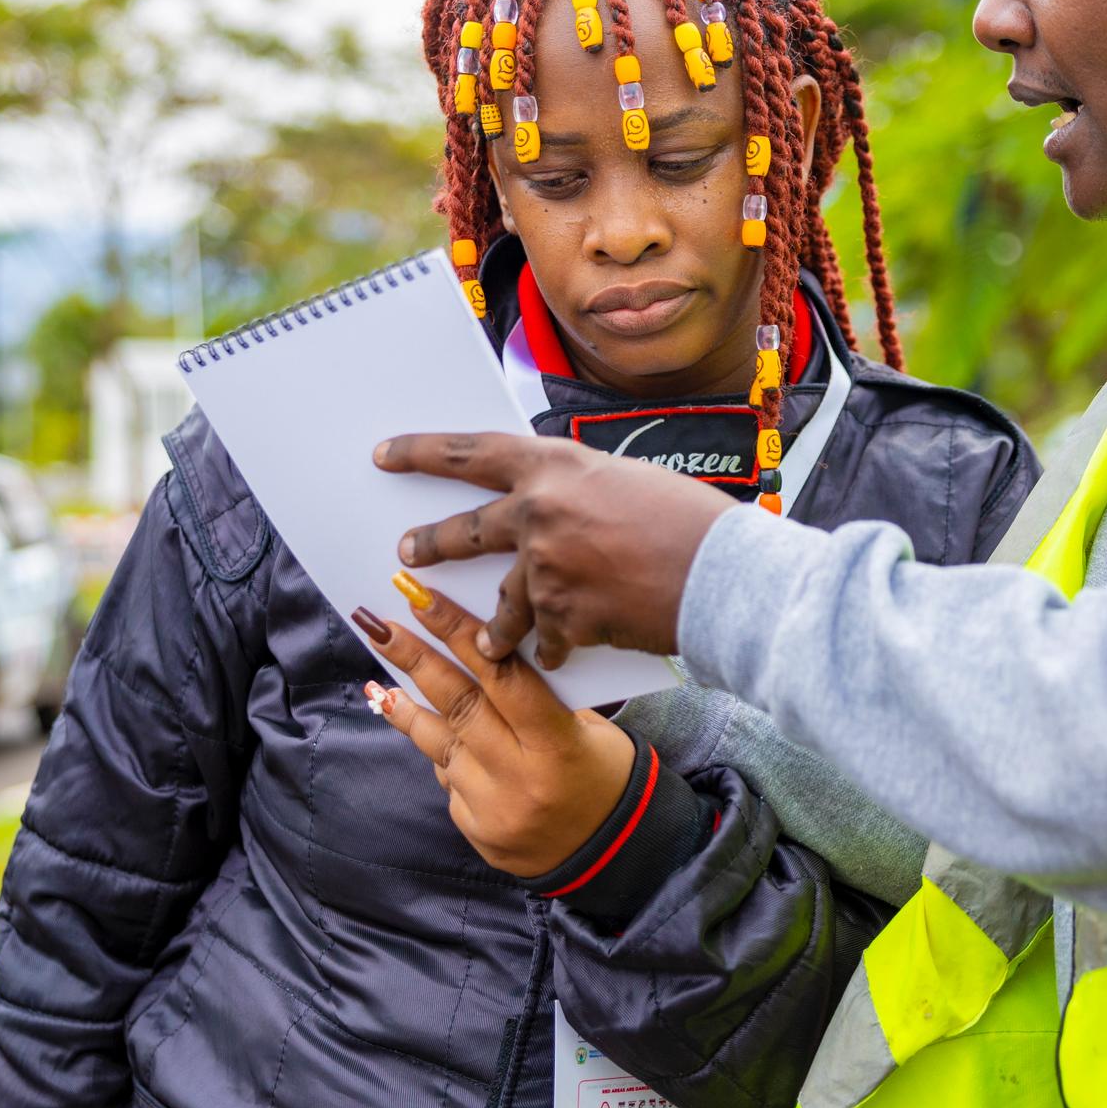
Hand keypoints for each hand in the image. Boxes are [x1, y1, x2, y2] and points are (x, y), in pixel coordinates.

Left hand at [356, 580, 636, 877]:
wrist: (612, 851)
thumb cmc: (606, 774)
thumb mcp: (590, 729)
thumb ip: (539, 699)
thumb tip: (481, 655)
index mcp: (558, 746)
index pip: (502, 679)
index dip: (460, 634)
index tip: (423, 601)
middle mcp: (520, 778)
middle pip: (459, 706)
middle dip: (417, 660)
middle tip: (381, 627)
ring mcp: (493, 809)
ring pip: (440, 745)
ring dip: (409, 710)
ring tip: (379, 684)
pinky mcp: (476, 831)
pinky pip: (450, 780)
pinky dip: (447, 756)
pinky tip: (443, 741)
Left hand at [374, 432, 739, 666]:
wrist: (721, 575)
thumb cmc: (690, 522)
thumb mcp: (626, 483)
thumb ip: (578, 492)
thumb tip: (557, 508)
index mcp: (555, 466)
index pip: (471, 453)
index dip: (422, 453)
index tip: (385, 455)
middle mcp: (538, 513)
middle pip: (466, 530)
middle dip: (433, 544)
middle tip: (408, 553)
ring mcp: (544, 568)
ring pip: (503, 605)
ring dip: (496, 626)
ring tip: (489, 642)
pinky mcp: (560, 618)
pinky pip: (545, 640)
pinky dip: (555, 648)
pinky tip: (567, 654)